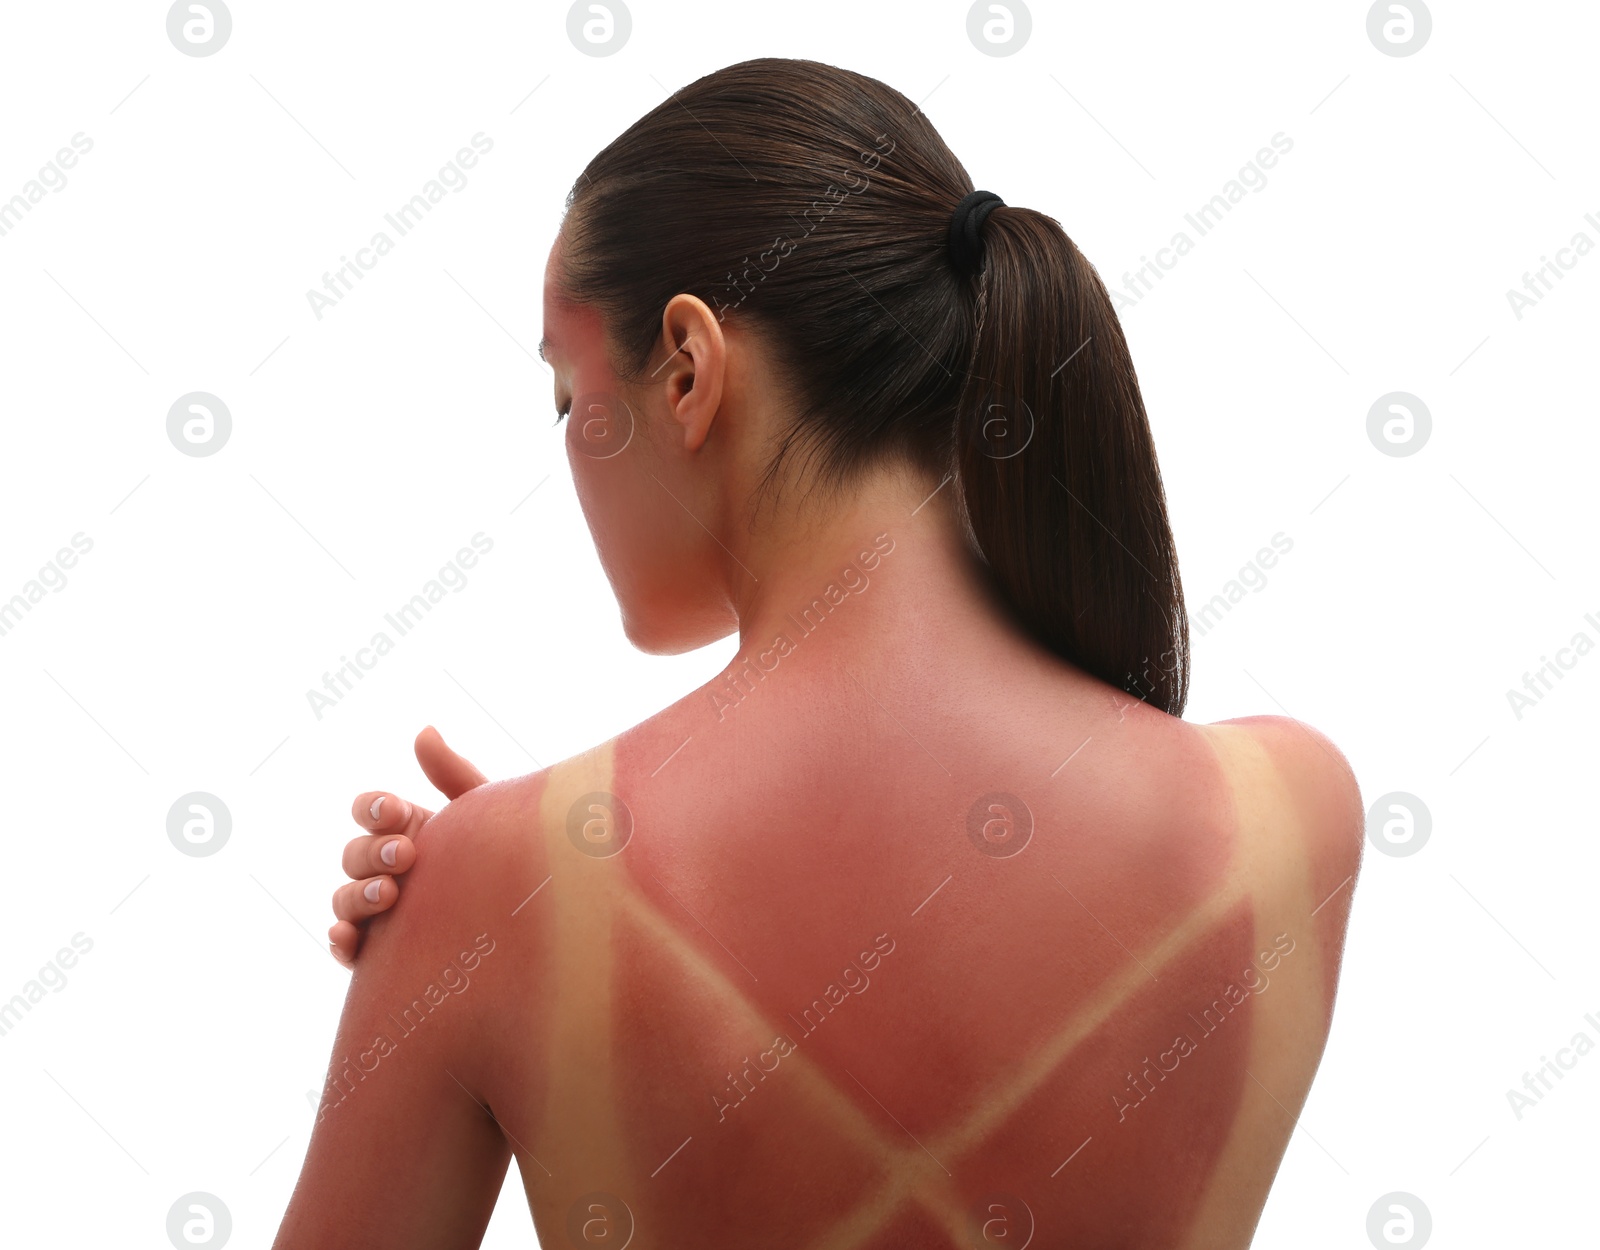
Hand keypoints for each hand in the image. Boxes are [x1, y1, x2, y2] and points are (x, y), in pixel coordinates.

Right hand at [328, 725, 489, 965]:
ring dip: (358, 894)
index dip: (374, 809)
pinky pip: (346, 946)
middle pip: (353, 854)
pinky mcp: (379, 951)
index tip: (397, 811)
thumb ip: (453, 775)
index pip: (370, 811)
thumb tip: (423, 731)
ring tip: (389, 895)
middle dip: (372, 851)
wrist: (527, 922)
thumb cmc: (504, 859)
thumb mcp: (485, 816)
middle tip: (406, 855)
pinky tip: (347, 938)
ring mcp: (379, 910)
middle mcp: (385, 868)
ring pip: (344, 898)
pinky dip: (340, 940)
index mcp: (406, 830)